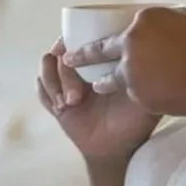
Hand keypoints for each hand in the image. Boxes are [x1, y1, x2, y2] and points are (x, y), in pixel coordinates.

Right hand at [37, 37, 161, 158]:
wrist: (117, 148)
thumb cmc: (134, 120)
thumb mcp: (145, 93)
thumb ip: (145, 74)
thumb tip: (144, 50)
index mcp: (102, 59)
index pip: (81, 36)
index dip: (72, 40)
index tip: (75, 55)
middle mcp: (83, 66)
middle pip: (60, 50)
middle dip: (64, 71)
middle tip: (76, 95)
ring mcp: (68, 81)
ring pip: (47, 65)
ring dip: (54, 82)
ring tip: (70, 103)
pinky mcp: (56, 99)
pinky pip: (41, 87)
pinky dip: (47, 92)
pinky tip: (62, 106)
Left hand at [62, 8, 185, 119]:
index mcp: (148, 18)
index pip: (132, 24)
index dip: (130, 35)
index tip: (125, 40)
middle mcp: (133, 39)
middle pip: (104, 46)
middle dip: (86, 53)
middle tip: (70, 56)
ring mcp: (131, 67)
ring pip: (110, 73)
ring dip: (102, 79)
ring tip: (94, 84)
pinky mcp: (135, 90)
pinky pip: (126, 91)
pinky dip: (126, 94)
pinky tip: (126, 100)